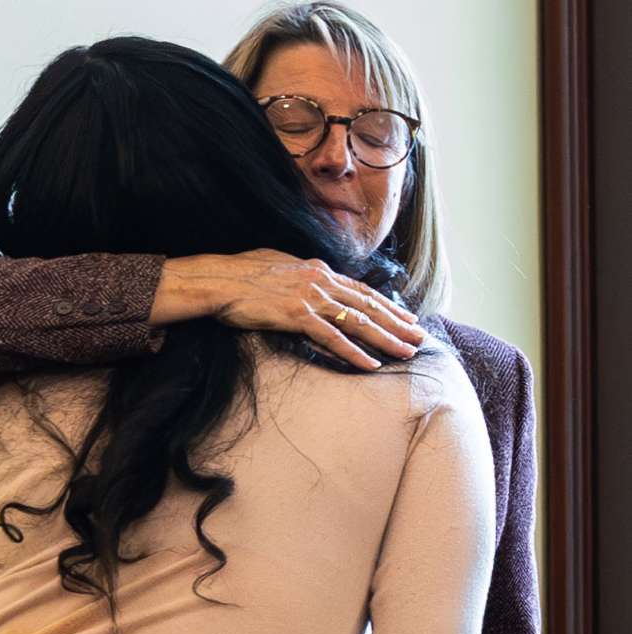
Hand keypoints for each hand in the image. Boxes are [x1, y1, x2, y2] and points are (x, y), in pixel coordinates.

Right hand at [149, 250, 426, 370]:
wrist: (216, 279)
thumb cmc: (238, 273)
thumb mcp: (275, 266)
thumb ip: (298, 274)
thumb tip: (306, 281)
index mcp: (316, 269)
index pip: (360, 289)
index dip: (386, 304)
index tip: (406, 316)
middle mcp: (319, 280)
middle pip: (368, 305)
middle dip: (398, 322)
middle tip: (420, 337)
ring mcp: (310, 298)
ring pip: (358, 321)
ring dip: (386, 338)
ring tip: (407, 352)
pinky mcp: (296, 316)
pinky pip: (332, 338)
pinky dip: (354, 352)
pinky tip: (372, 364)